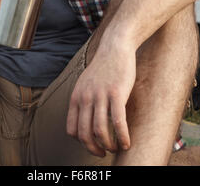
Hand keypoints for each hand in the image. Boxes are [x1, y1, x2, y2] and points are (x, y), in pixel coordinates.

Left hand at [66, 41, 135, 156]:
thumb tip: (85, 120)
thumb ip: (84, 100)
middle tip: (103, 153)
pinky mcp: (116, 93)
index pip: (72, 129)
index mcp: (76, 96)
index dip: (81, 142)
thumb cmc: (103, 67)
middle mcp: (85, 97)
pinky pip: (117, 122)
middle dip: (93, 149)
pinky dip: (122, 137)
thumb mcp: (86, 83)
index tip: (92, 144)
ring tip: (115, 148)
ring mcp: (100, 95)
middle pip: (84, 134)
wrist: (115, 47)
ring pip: (100, 130)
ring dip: (108, 145)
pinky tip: (127, 143)